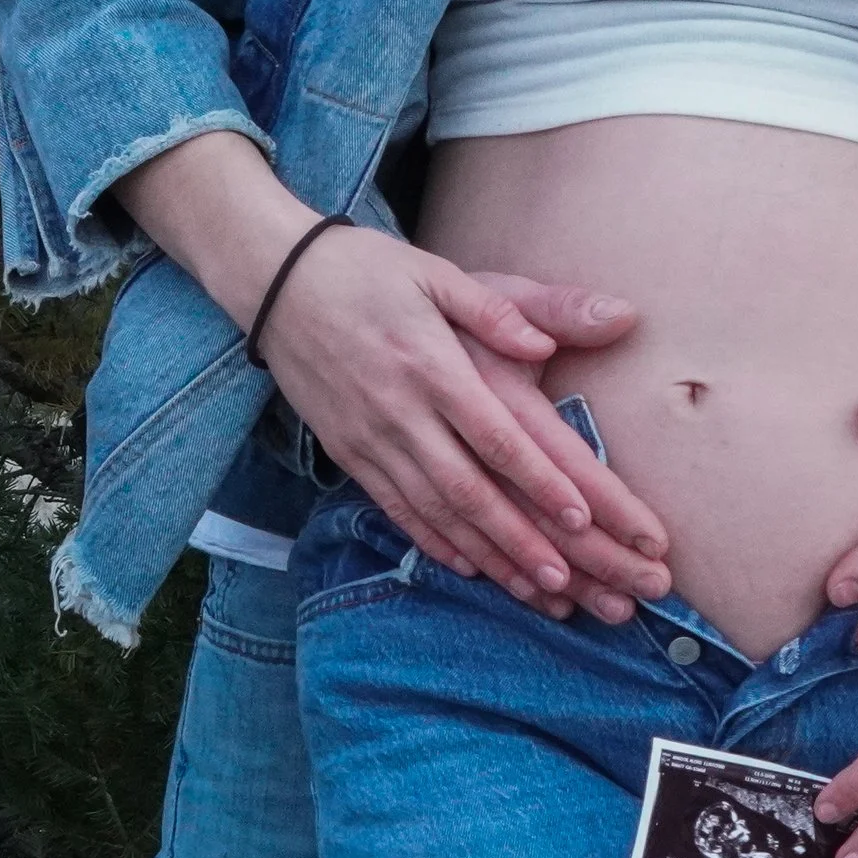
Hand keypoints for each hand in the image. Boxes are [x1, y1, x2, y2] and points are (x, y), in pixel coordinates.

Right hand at [258, 224, 621, 608]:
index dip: (538, 481)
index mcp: (431, 364)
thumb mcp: (435, 273)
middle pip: (468, 488)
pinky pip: (394, 506)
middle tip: (564, 578)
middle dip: (518, 538)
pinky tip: (466, 564)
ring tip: (529, 587)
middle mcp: (399, 411)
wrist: (277, 282)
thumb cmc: (369, 270)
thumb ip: (495, 310)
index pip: (494, 436)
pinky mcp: (346, 451)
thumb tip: (544, 348)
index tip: (580, 518)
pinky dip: (431, 540)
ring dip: (484, 552)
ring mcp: (368, 437)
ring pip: (433, 509)